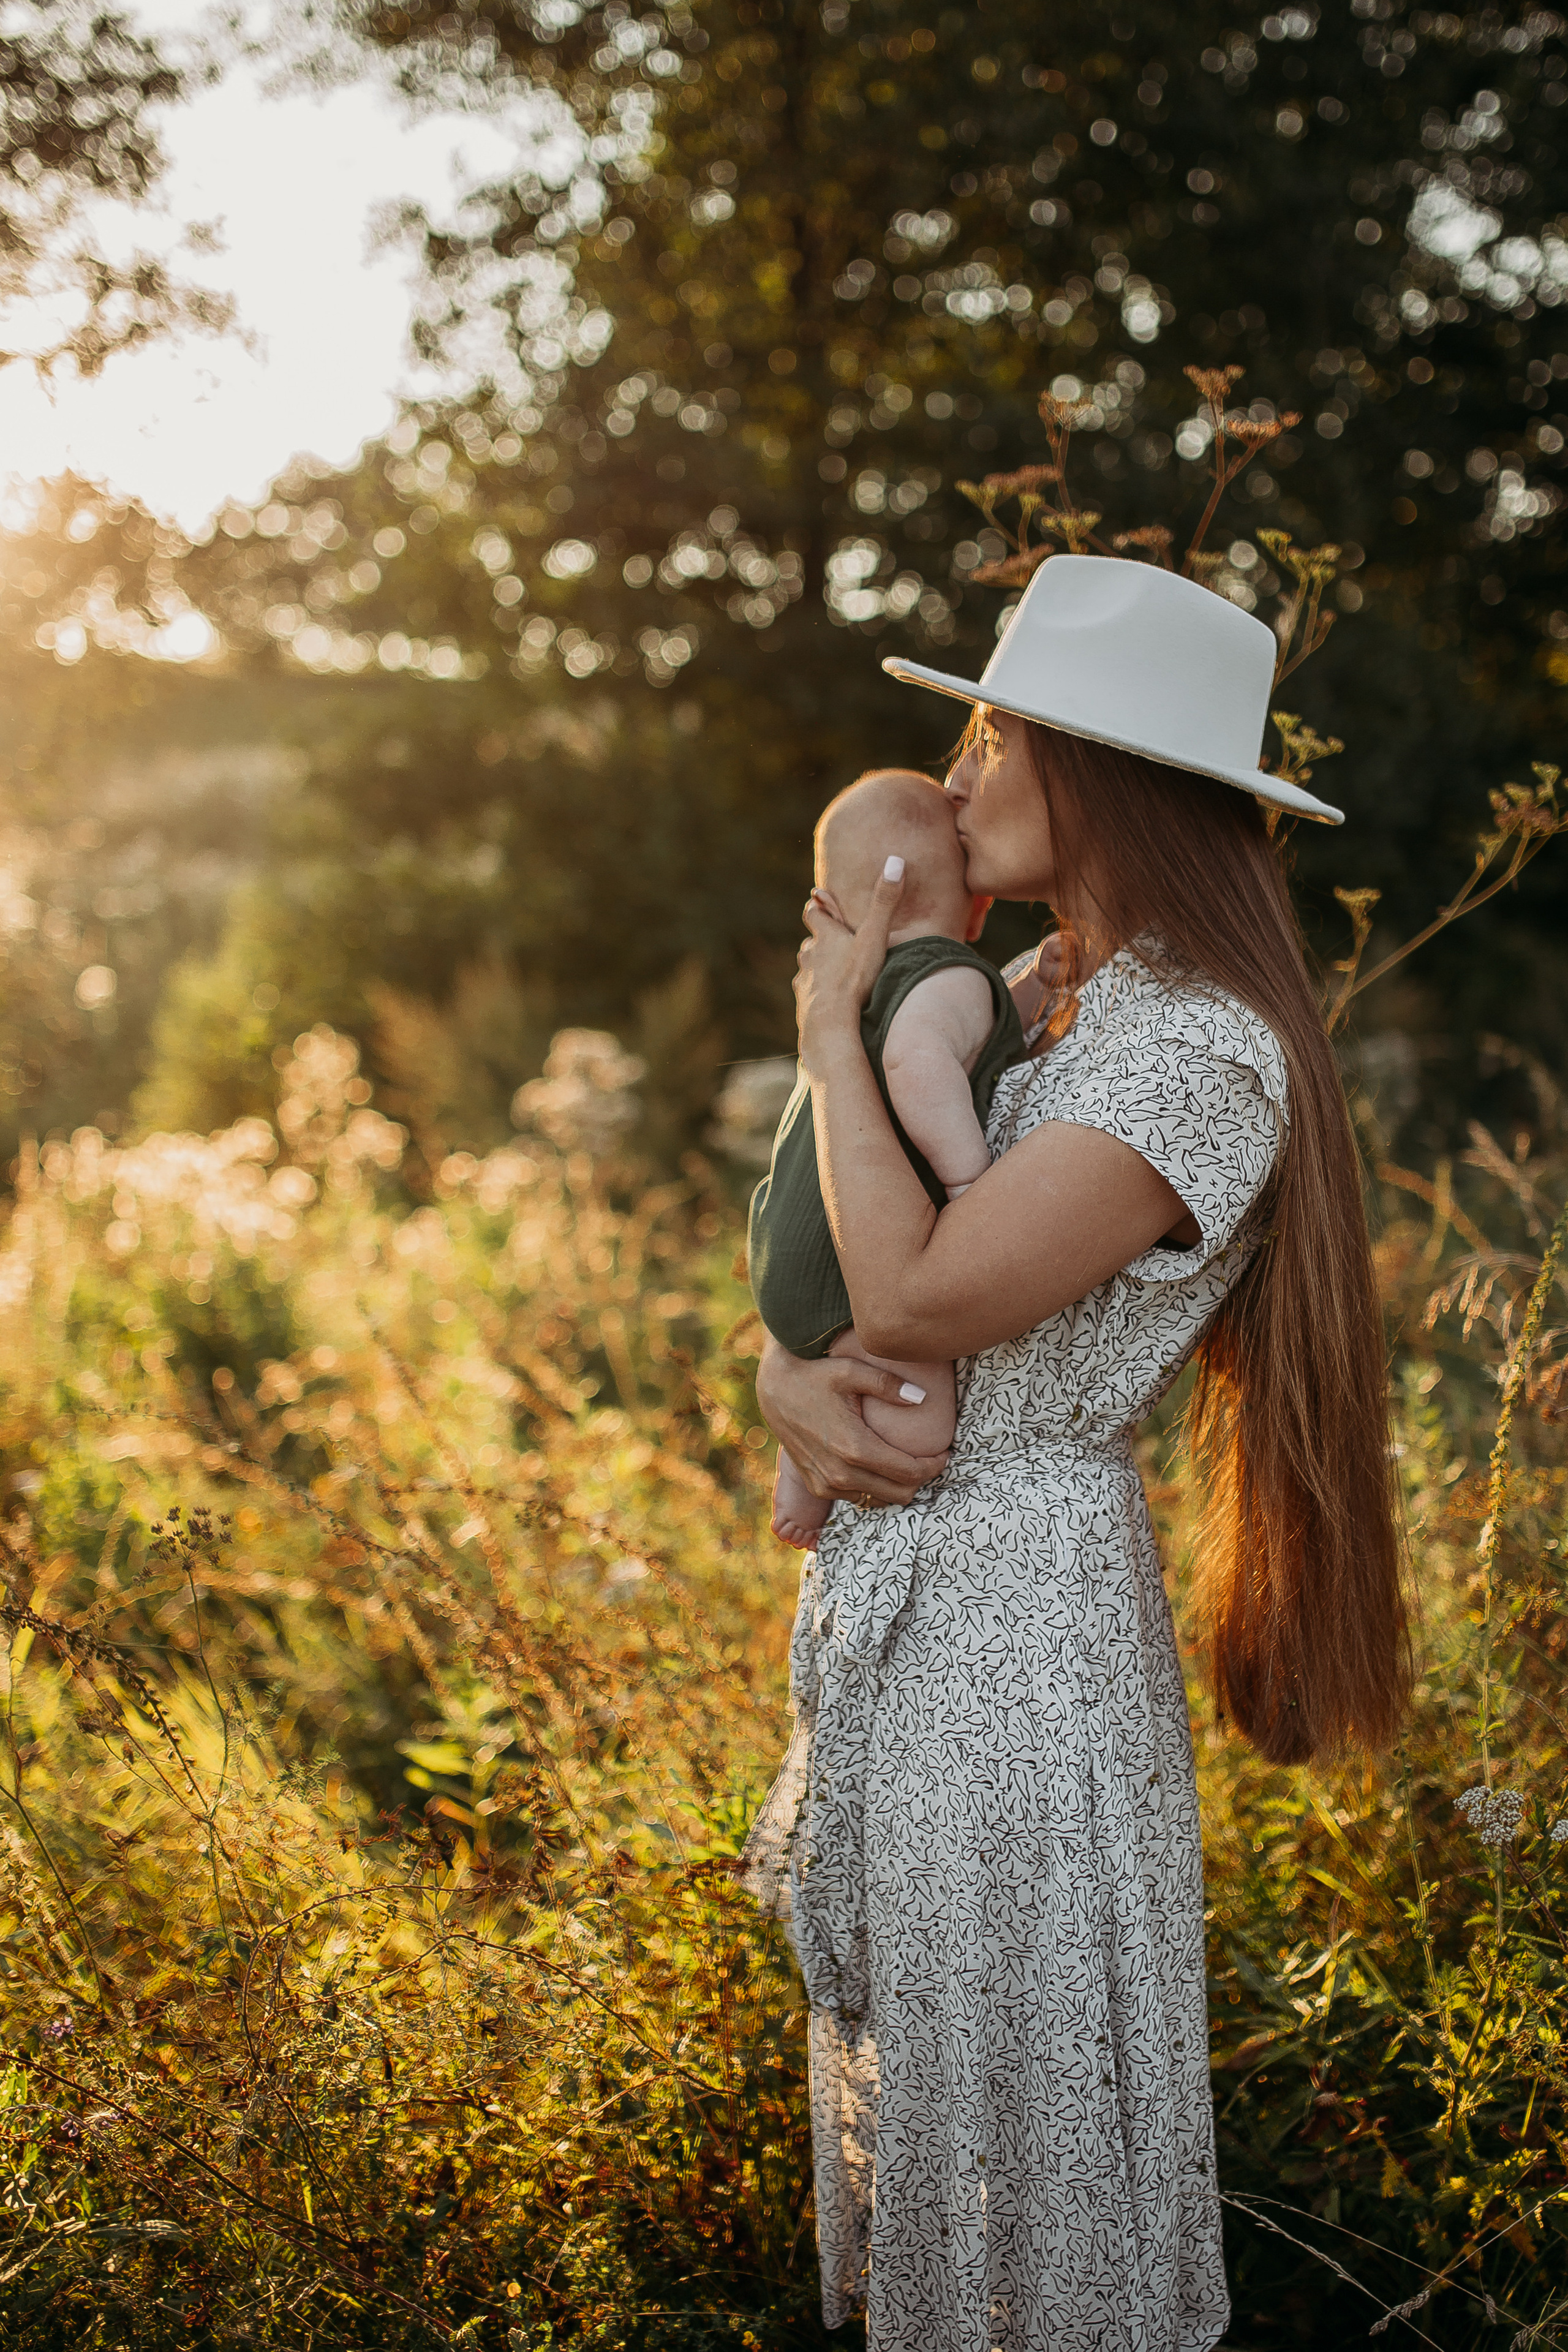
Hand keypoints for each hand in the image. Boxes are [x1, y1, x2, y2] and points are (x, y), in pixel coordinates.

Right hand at [755, 1334, 947, 1506]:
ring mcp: (827, 1484)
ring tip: (906, 1461)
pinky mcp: (817, 1487)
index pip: (910, 1472)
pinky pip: (857, 1497)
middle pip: (899, 1493)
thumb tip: (922, 1398)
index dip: (934, 1465)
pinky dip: (874, 1487)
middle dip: (921, 1479)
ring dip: (897, 1485)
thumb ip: (888, 1384)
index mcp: (854, 1447)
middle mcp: (840, 1473)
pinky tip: (879, 1465)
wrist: (773, 1389)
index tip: (945, 1452)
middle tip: (931, 1458)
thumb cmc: (814, 1375)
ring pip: (879, 1500)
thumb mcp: (850, 1370)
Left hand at [794, 855, 905, 1078]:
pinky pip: (808, 993)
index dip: (818, 904)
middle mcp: (810, 955)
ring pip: (807, 966)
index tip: (818, 898)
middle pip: (810, 940)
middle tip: (831, 937)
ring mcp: (804, 980)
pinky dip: (816, 992)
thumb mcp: (875, 937)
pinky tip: (826, 1000)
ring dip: (817, 966)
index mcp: (826, 936)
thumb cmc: (854, 979)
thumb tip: (896, 860)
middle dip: (819, 938)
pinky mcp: (802, 1004)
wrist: (830, 1023)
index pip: (815, 912)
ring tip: (832, 971)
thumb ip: (886, 902)